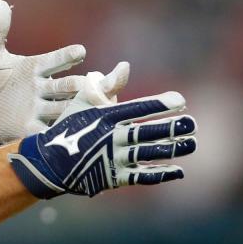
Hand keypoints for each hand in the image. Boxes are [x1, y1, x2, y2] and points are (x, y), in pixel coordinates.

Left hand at [0, 0, 128, 143]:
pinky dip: (59, 133)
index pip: (55, 60)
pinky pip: (48, 132)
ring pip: (65, 109)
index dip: (66, 56)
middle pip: (69, 86)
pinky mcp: (31, 130)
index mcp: (35, 68)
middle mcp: (43, 89)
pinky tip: (69, 136)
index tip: (80, 52)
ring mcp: (39, 110)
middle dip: (82, 85)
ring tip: (92, 108)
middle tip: (98, 82)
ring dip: (77, 108)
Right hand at [8, 89, 196, 198]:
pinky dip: (162, 174)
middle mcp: (111, 137)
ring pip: (149, 153)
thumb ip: (105, 84)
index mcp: (104, 116)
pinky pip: (143, 176)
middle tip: (192, 123)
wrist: (49, 161)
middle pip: (147, 131)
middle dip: (172, 127)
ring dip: (173, 148)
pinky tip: (179, 170)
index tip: (181, 100)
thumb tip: (125, 66)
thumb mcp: (81, 99)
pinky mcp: (114, 177)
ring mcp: (113, 158)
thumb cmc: (68, 125)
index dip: (159, 104)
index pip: (137, 108)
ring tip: (192, 142)